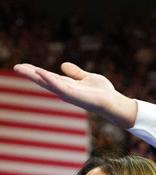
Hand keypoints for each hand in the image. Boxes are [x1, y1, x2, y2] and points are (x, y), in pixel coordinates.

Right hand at [13, 62, 136, 128]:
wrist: (114, 102)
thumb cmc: (103, 92)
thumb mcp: (87, 78)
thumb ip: (75, 73)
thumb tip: (62, 65)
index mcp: (67, 85)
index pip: (48, 77)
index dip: (36, 72)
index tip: (22, 66)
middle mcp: (65, 90)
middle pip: (44, 80)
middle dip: (30, 74)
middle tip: (16, 67)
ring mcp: (69, 94)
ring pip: (48, 83)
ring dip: (35, 76)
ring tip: (21, 68)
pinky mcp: (74, 95)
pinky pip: (60, 86)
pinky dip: (50, 80)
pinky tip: (40, 73)